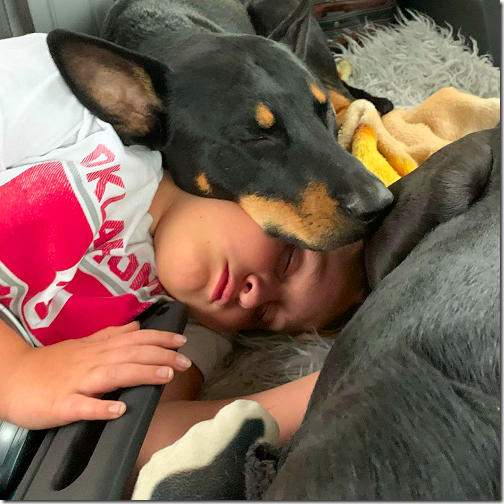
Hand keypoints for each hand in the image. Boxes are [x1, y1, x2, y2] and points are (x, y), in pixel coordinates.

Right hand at [4, 322, 190, 428]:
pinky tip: (120, 409)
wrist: (11, 378)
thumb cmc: (51, 364)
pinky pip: (83, 406)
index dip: (159, 339)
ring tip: (166, 377)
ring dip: (141, 374)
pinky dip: (101, 407)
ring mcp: (77, 382)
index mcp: (97, 349)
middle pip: (130, 355)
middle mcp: (91, 361)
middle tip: (185, 361)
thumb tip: (137, 326)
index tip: (182, 342)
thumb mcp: (83, 344)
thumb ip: (110, 335)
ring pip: (113, 375)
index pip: (134, 340)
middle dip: (161, 356)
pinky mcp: (62, 404)